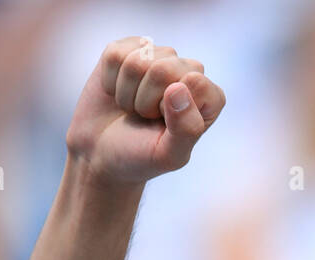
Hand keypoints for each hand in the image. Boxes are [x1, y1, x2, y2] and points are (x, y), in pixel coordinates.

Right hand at [65, 36, 225, 184]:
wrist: (103, 152)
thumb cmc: (142, 156)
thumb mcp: (169, 155)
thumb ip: (186, 128)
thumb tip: (178, 88)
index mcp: (210, 97)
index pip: (195, 81)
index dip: (169, 106)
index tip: (164, 123)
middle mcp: (189, 71)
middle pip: (163, 69)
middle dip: (144, 100)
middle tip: (145, 117)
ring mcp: (160, 57)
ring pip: (137, 61)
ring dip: (126, 92)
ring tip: (133, 108)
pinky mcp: (130, 48)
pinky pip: (115, 55)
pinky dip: (110, 80)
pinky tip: (117, 93)